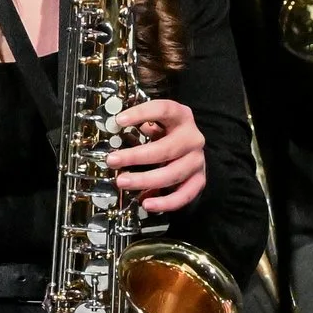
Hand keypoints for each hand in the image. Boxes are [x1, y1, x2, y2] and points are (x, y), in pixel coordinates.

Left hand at [107, 98, 206, 213]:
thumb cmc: (168, 135)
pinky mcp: (199, 179)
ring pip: (172, 173)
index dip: (141, 113)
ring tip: (122, 182)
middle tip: (112, 160)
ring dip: (145, 180)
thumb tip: (112, 131)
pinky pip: (184, 194)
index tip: (119, 121)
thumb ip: (140, 126)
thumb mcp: (157, 124)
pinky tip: (147, 203)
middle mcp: (192, 138)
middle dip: (135, 156)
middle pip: (165, 148)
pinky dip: (165, 202)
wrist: (190, 150)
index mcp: (181, 116)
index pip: (163, 109)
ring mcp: (197, 160)